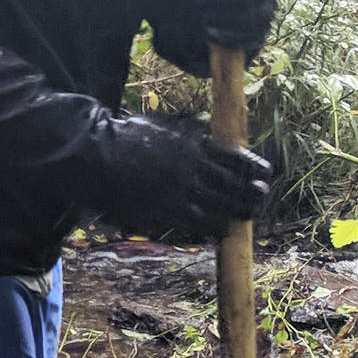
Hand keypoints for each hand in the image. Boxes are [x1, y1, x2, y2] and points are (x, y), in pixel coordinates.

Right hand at [94, 115, 271, 238]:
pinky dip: (215, 228)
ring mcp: (181, 193)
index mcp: (193, 145)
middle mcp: (193, 169)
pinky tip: (220, 230)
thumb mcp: (161, 127)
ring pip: (224, 209)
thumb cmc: (121, 138)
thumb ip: (187, 135)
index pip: (238, 159)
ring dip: (239, 214)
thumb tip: (209, 139)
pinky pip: (201, 225)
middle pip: (237, 187)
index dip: (256, 169)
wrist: (92, 156)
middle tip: (260, 199)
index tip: (266, 175)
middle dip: (253, 195)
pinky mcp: (167, 213)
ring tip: (245, 217)